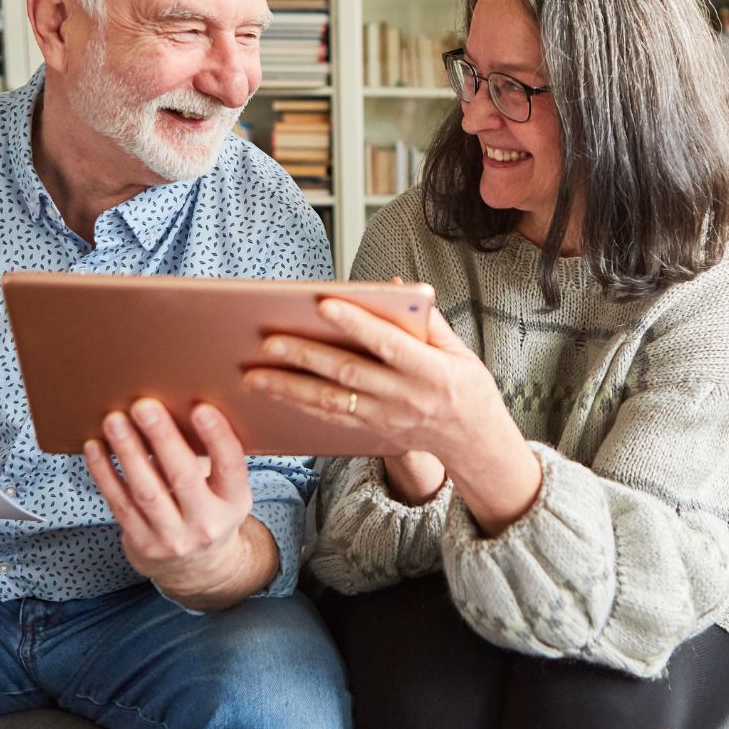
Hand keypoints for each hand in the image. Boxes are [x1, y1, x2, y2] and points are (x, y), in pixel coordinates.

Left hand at [83, 399, 275, 608]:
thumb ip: (213, 458)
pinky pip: (120, 504)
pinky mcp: (142, 544)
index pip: (230, 467)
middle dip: (162, 438)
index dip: (217, 437)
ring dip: (128, 452)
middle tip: (144, 406)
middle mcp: (207, 523)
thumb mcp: (225, 490)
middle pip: (183, 478)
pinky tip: (95, 447)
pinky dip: (105, 473)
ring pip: (147, 491)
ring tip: (115, 421)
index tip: (201, 408)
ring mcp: (173, 538)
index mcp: (234, 502)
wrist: (196, 567)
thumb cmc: (209, 507)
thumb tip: (181, 403)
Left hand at [245, 299, 541, 533]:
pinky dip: (300, 407)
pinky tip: (274, 396)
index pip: (388, 343)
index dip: (356, 323)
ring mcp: (386, 419)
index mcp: (430, 370)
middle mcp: (405, 397)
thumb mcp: (458, 351)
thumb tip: (393, 286)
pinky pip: (331, 419)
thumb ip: (426, 319)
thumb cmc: (466, 387)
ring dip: (289, 389)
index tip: (323, 303)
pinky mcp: (373, 433)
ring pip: (330, 402)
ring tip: (253, 375)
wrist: (474, 442)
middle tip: (268, 342)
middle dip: (305, 357)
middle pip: (348, 374)